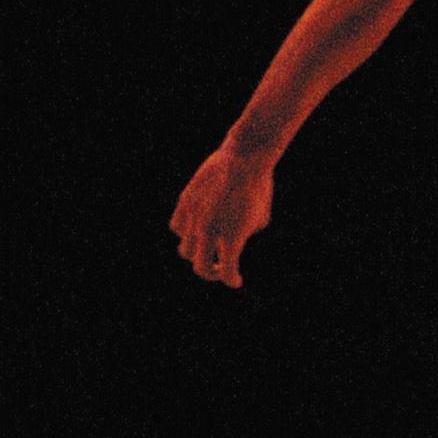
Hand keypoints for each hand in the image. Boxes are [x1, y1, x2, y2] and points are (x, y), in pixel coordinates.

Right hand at [170, 141, 274, 286]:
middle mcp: (209, 230)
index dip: (231, 279)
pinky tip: (196, 229)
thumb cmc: (259, 188)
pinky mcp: (185, 202)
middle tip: (219, 268)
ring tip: (207, 248)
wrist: (245, 157)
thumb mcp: (260, 218)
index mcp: (232, 237)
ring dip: (196, 253)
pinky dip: (185, 233)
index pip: (226, 272)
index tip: (236, 281)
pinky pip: (177, 227)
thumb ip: (242, 237)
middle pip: (200, 267)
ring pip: (185, 249)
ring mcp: (194, 217)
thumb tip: (228, 246)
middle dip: (211, 272)